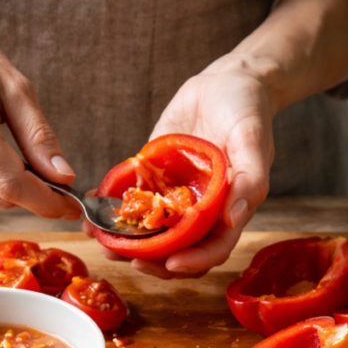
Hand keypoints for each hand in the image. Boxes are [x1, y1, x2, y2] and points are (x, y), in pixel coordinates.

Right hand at [0, 8, 80, 217]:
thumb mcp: (15, 87)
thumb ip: (39, 137)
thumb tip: (63, 178)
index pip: (11, 184)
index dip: (46, 202)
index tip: (71, 207)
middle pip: (0, 195)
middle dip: (32, 192)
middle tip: (51, 175)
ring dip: (6, 182)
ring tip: (6, 144)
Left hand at [88, 54, 273, 277]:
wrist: (225, 82)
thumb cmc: (248, 111)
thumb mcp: (254, 142)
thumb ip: (250, 181)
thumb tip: (234, 219)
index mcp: (228, 210)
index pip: (213, 249)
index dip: (194, 263)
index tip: (171, 264)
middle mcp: (200, 210)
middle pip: (177, 250)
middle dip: (151, 260)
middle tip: (126, 258)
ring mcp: (174, 196)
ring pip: (150, 232)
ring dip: (126, 242)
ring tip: (100, 241)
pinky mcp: (154, 177)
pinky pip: (133, 199)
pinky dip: (113, 207)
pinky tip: (93, 206)